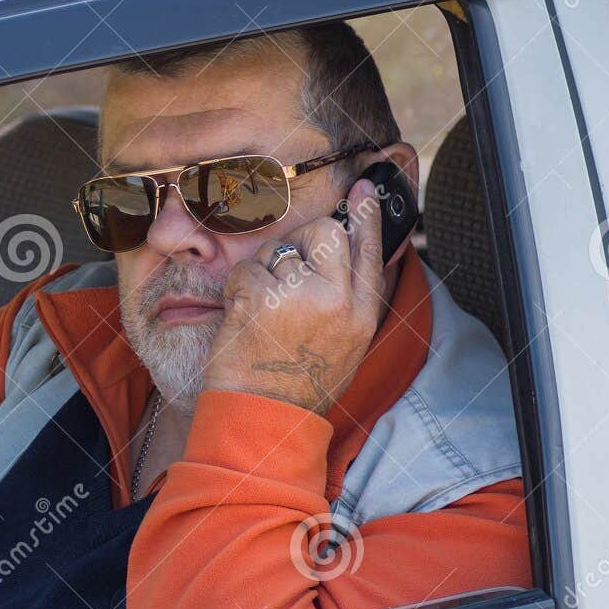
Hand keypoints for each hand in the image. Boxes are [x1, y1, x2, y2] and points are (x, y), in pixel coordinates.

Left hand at [200, 179, 388, 413]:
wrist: (263, 419)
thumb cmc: (297, 386)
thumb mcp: (344, 346)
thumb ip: (349, 301)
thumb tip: (354, 255)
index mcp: (362, 313)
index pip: (371, 250)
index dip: (366, 216)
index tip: (364, 188)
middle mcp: (338, 300)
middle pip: (324, 233)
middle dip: (298, 241)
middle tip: (282, 271)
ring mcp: (300, 297)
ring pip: (278, 250)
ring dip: (261, 274)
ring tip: (260, 313)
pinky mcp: (262, 298)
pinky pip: (246, 269)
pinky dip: (236, 289)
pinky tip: (241, 318)